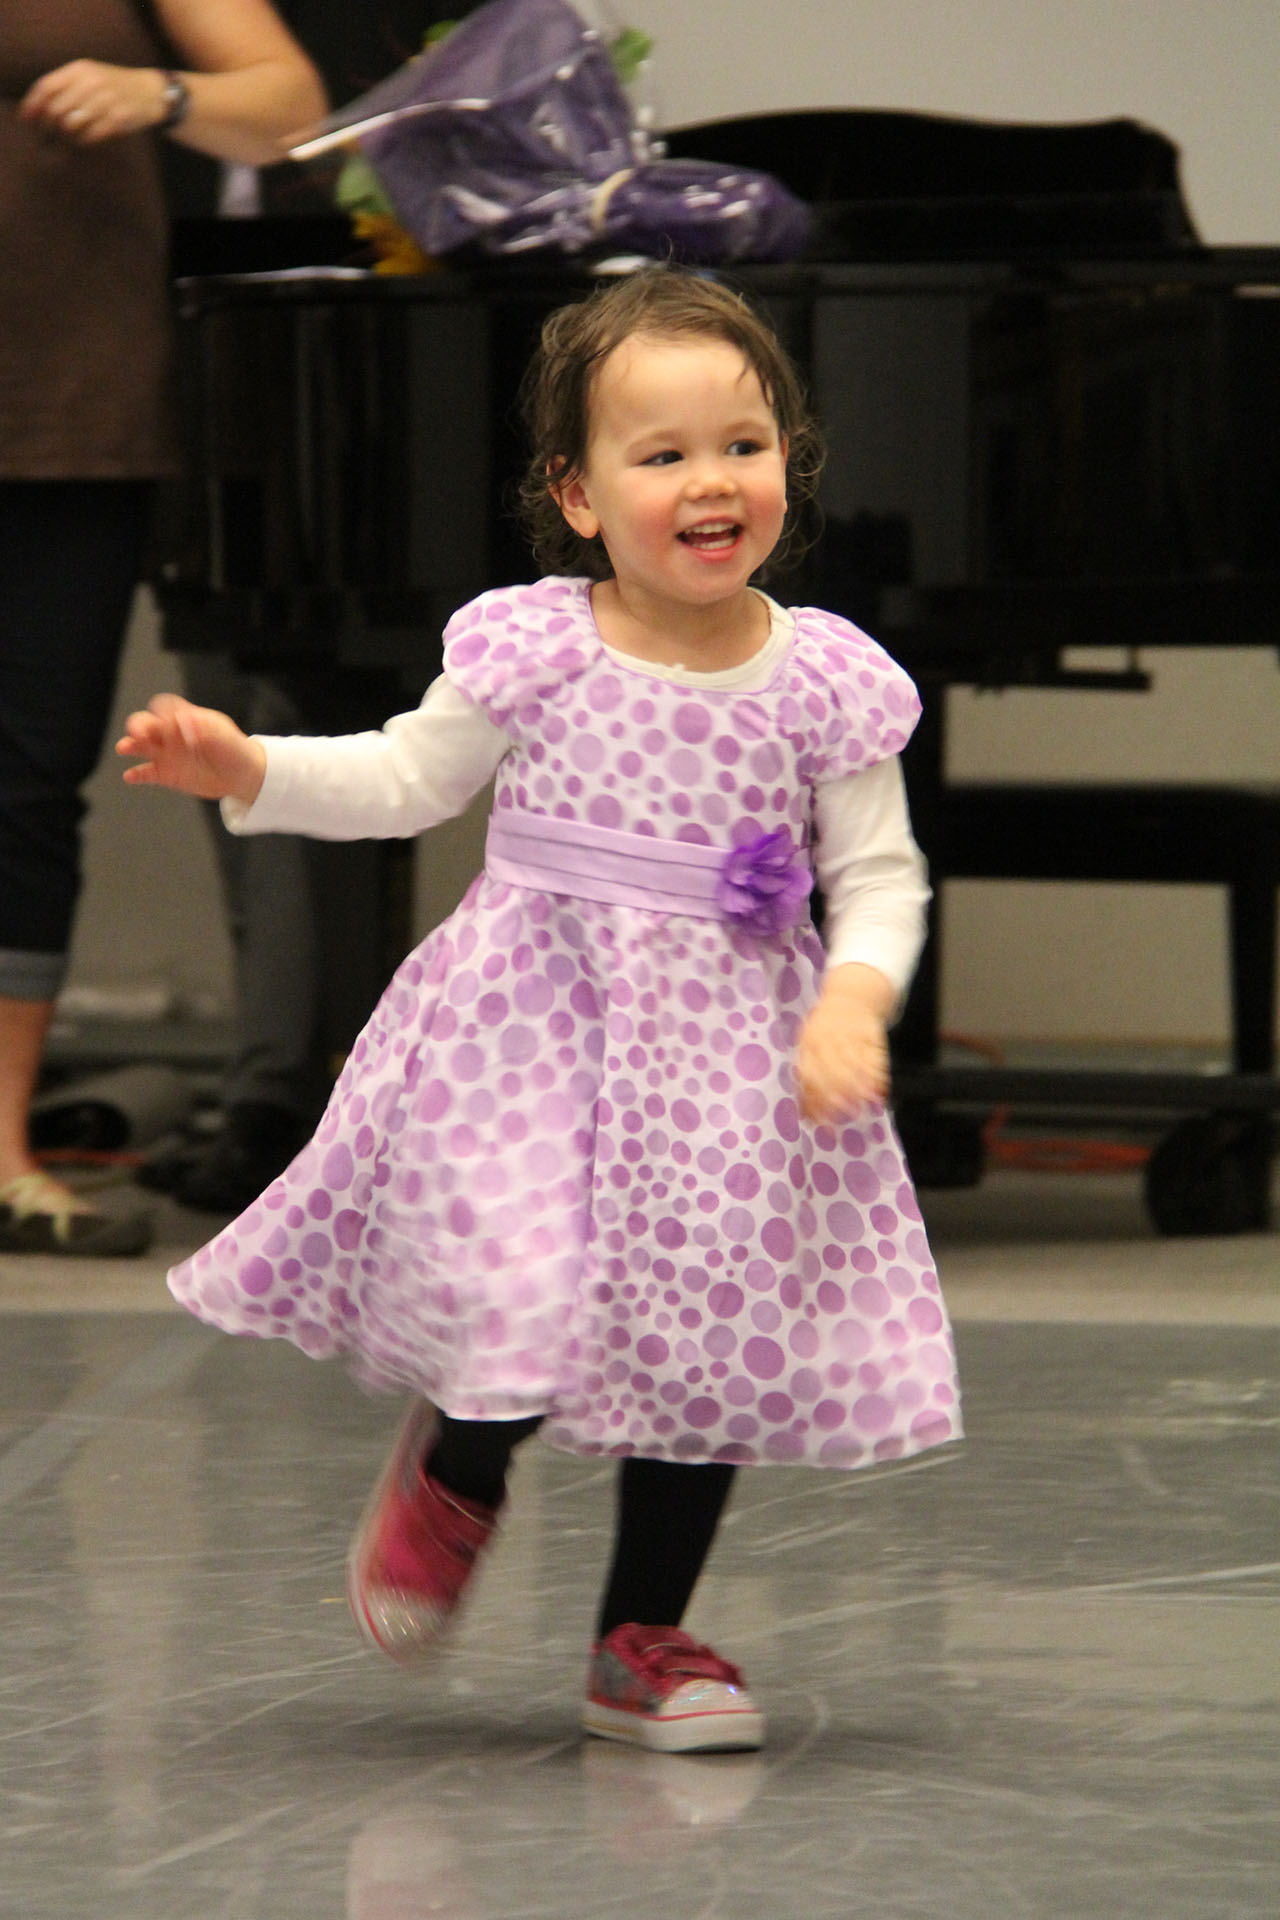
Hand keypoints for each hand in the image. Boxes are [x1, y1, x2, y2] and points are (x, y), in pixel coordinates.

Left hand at [19, 61, 171, 144]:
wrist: (151, 93)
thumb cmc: (115, 87)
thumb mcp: (90, 76)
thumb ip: (66, 86)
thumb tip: (37, 109)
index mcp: (80, 69)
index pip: (46, 87)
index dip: (33, 105)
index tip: (28, 120)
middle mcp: (91, 82)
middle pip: (56, 109)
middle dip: (47, 127)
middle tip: (45, 138)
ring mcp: (106, 101)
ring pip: (71, 124)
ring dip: (63, 138)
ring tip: (63, 143)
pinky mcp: (118, 119)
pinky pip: (90, 136)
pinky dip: (81, 143)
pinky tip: (81, 143)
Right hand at [117, 694, 265, 806]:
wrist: (241, 776)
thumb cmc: (234, 750)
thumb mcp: (224, 736)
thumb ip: (204, 728)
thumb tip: (183, 721)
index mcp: (184, 718)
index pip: (165, 707)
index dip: (162, 711)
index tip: (168, 720)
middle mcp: (171, 733)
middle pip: (147, 723)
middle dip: (139, 725)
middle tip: (138, 732)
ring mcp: (167, 753)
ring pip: (141, 746)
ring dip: (130, 745)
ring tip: (124, 748)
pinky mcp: (166, 774)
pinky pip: (147, 773)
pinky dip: (137, 774)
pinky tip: (130, 776)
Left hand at [793, 965, 893, 1125]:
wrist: (850, 995)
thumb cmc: (824, 1029)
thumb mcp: (808, 1046)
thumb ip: (807, 1080)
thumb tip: (804, 1117)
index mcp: (808, 1044)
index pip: (808, 1077)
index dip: (813, 1102)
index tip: (819, 1124)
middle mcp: (826, 1039)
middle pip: (831, 1073)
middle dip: (836, 1099)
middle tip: (843, 1120)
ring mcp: (848, 1035)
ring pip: (853, 1067)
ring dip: (858, 1091)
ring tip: (862, 1110)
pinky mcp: (869, 1031)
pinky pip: (873, 1057)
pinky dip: (877, 1076)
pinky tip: (879, 1092)